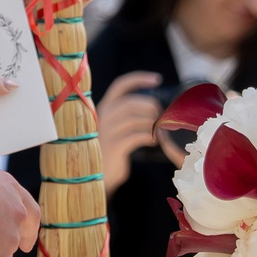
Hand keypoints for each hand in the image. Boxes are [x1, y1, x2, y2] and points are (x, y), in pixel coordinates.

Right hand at [94, 71, 163, 193]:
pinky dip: (149, 136)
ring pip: (134, 119)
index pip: (120, 85)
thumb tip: (155, 109)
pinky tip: (154, 141)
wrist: (95, 177)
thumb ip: (127, 117)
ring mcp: (106, 132)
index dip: (139, 79)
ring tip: (159, 131)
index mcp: (103, 108)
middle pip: (131, 102)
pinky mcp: (113, 147)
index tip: (157, 79)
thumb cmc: (110, 152)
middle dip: (150, 107)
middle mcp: (103, 117)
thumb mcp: (115, 129)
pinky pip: (136, 136)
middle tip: (161, 116)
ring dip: (152, 123)